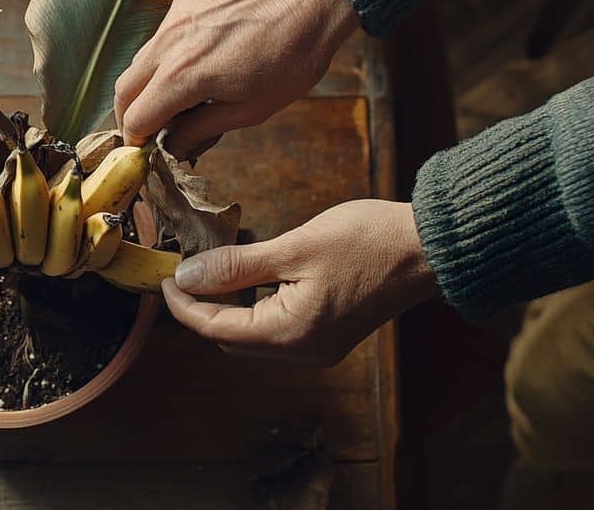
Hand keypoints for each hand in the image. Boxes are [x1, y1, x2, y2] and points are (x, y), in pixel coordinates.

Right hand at [114, 0, 358, 152]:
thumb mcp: (251, 110)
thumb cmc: (292, 58)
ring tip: (175, 101)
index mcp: (184, 77)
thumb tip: (173, 147)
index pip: (135, 118)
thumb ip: (202, 129)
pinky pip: (160, 38)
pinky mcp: (184, 2)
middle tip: (149, 132)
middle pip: (124, 89)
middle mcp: (169, 45)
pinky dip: (164, 59)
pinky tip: (194, 65)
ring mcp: (174, 19)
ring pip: (139, 62)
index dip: (137, 141)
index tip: (146, 152)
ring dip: (146, 86)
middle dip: (130, 115)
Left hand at [161, 200, 439, 365]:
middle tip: (179, 271)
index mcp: (291, 334)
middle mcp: (302, 353)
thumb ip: (236, 266)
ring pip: (249, 338)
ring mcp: (317, 348)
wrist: (431, 247)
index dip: (182, 304)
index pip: (215, 328)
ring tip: (207, 271)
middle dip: (199, 310)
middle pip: (229, 340)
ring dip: (223, 310)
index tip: (161, 276)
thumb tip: (186, 277)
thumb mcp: (294, 247)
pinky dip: (250, 309)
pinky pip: (273, 332)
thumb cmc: (368, 241)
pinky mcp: (327, 336)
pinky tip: (244, 279)